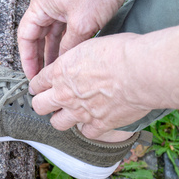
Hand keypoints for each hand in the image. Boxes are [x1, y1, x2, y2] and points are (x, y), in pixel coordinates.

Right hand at [17, 0, 126, 79]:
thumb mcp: (82, 26)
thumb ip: (68, 48)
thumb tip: (61, 65)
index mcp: (40, 4)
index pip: (25, 36)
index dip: (27, 58)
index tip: (31, 74)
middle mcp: (47, 4)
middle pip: (36, 36)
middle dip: (38, 58)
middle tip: (39, 77)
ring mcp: (59, 5)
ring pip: (50, 35)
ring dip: (51, 52)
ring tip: (52, 72)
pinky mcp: (72, 7)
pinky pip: (63, 30)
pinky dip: (63, 44)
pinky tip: (66, 58)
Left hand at [28, 33, 151, 138]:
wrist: (140, 71)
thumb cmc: (121, 51)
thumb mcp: (90, 45)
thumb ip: (78, 58)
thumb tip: (80, 60)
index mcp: (61, 71)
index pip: (38, 83)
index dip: (38, 85)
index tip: (41, 87)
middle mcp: (65, 94)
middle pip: (39, 106)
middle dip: (43, 103)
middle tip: (50, 101)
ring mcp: (80, 112)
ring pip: (57, 123)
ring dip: (61, 118)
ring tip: (69, 114)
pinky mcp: (98, 124)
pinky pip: (85, 133)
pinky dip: (89, 128)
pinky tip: (94, 122)